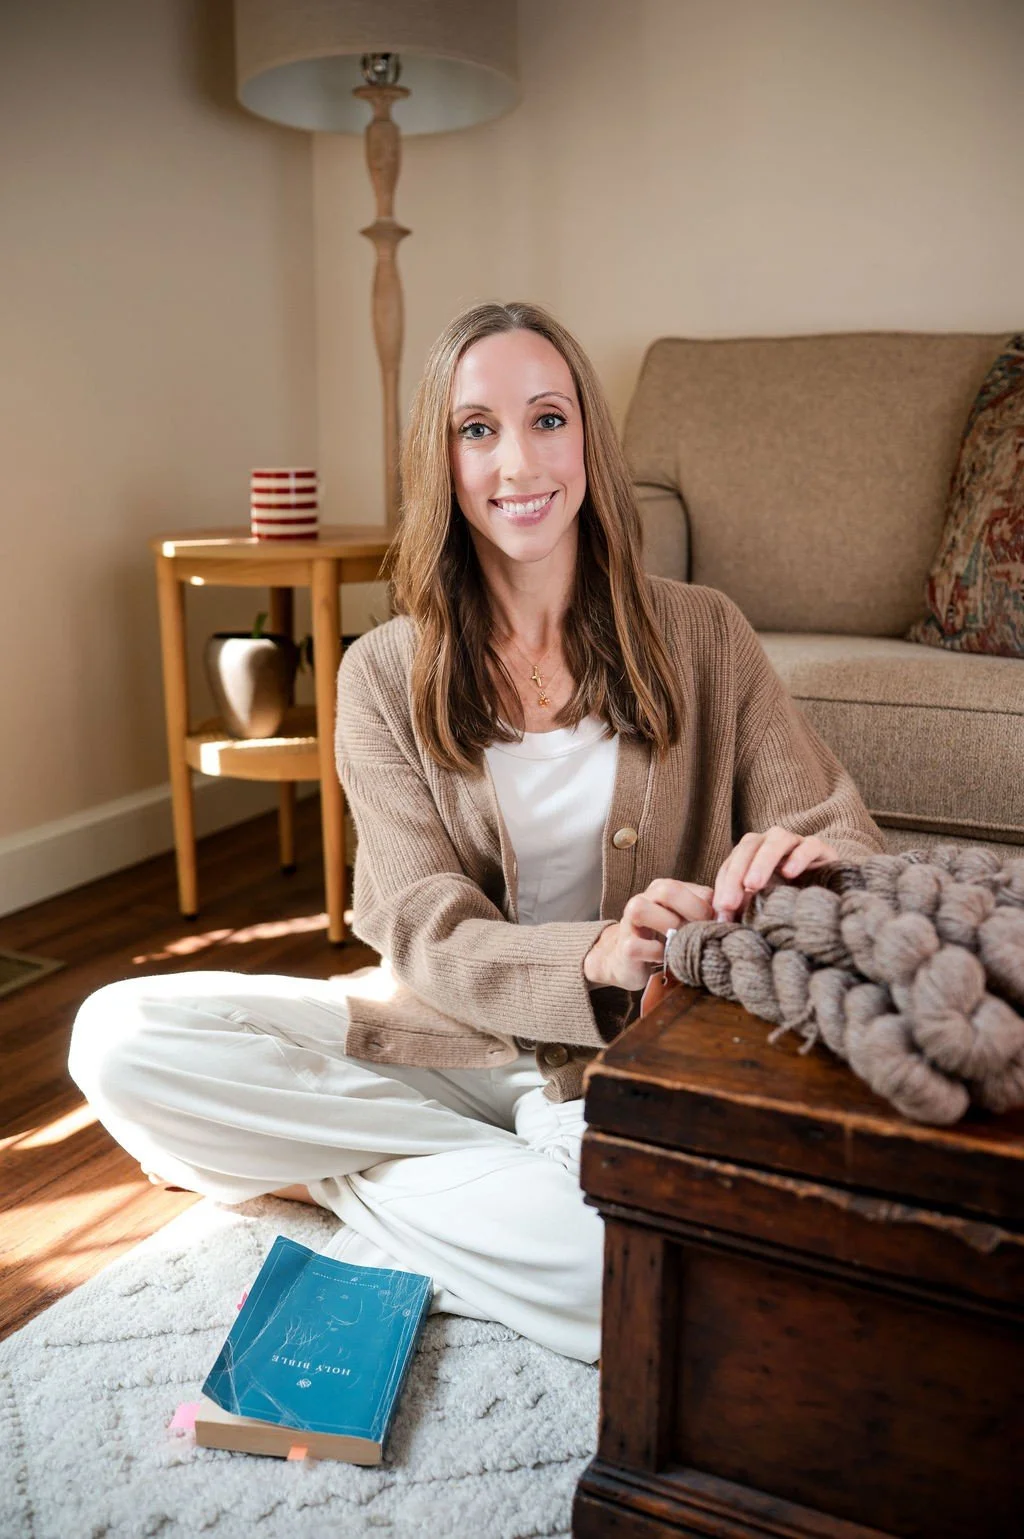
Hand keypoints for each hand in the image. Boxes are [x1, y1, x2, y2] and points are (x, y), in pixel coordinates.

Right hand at [583, 879, 713, 991]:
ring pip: (641, 909)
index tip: (721, 926)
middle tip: (703, 930)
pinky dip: (656, 953)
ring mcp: (629, 922)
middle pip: (666, 889)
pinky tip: (665, 958)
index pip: (693, 888)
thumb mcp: (685, 922)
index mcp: (663, 890)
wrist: (626, 958)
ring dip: (668, 927)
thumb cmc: (663, 939)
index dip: (712, 907)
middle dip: (692, 909)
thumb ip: (704, 914)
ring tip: (680, 943)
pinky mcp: (624, 947)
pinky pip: (637, 945)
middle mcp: (644, 899)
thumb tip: (734, 915)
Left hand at [712, 827, 838, 920]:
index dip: (723, 884)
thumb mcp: (763, 904)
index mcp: (752, 852)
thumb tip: (720, 920)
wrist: (829, 892)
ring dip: (762, 861)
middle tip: (730, 902)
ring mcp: (796, 842)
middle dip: (737, 874)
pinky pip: (809, 845)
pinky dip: (798, 857)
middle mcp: (771, 842)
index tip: (721, 909)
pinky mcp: (821, 848)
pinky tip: (789, 874)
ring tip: (753, 885)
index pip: (732, 863)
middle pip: (749, 847)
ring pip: (776, 840)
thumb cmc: (789, 899)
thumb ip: (742, 907)